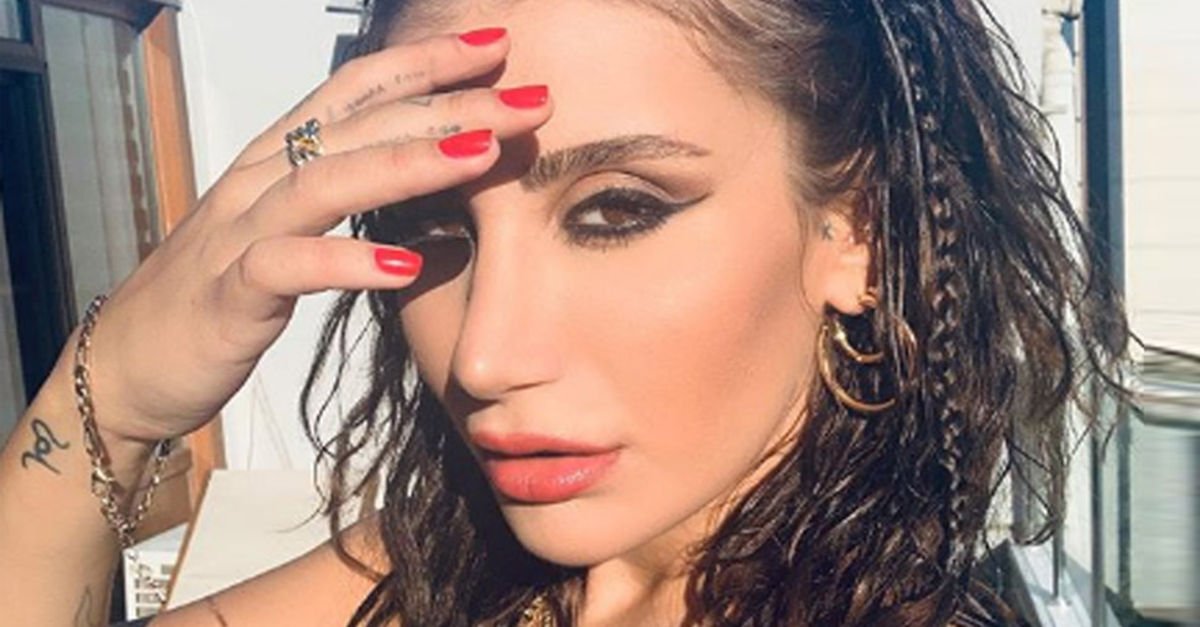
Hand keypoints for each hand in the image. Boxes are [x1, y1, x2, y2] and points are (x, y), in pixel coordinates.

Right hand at [82, 28, 550, 444]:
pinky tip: (406, 263)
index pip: (357, 93)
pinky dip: (346, 260)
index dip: (425, 64)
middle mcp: (257, 183)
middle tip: (530, 100)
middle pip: (360, 126)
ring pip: (327, 180)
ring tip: (483, 154)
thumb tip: (443, 212)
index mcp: (276, 163)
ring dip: (408, 163)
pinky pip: (287, 267)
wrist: (129, 368)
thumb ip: (349, 209)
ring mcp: (238, 235)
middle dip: (449, 106)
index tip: (497, 51)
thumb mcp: (289, 238)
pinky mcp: (227, 296)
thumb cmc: (217, 299)